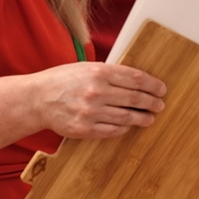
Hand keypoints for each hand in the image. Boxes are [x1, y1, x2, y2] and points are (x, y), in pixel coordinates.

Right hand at [34, 62, 166, 138]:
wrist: (36, 99)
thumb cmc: (63, 80)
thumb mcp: (86, 68)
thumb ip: (110, 73)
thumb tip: (138, 81)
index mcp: (99, 72)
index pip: (136, 79)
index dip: (153, 85)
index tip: (161, 89)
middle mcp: (96, 91)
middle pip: (135, 98)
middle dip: (152, 102)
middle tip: (160, 105)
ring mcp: (90, 112)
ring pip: (127, 117)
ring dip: (142, 118)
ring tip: (150, 117)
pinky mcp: (84, 129)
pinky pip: (112, 131)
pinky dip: (124, 128)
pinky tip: (129, 125)